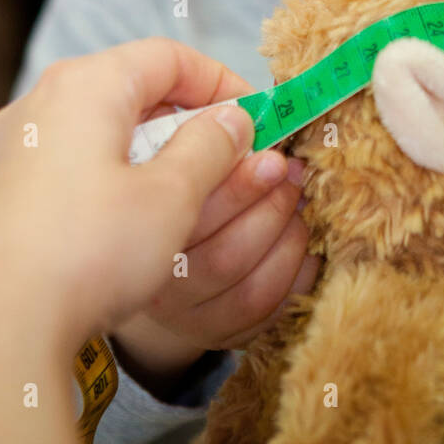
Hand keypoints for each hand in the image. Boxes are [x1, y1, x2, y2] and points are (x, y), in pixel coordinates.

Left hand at [0, 38, 272, 346]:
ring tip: (178, 197)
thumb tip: (233, 119)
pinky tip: (120, 227)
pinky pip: (60, 166)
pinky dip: (102, 180)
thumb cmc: (88, 253)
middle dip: (184, 121)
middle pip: (127, 89)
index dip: (221, 83)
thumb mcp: (171, 197)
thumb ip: (210, 147)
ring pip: (93, 130)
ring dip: (143, 153)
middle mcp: (37, 103)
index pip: (168, 56)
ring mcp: (7, 148)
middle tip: (225, 160)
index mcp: (85, 85)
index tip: (254, 119)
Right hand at [110, 144, 320, 388]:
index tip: (272, 155)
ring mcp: (188, 318)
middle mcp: (158, 284)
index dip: (240, 183)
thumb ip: (199, 132)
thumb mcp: (168, 149)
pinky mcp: (217, 335)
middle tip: (292, 174)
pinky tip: (304, 244)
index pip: (188, 214)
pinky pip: (268, 313)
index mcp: (138, 229)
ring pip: (251, 289)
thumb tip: (251, 108)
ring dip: (289, 240)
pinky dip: (297, 275)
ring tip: (299, 206)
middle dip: (271, 208)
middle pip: (225, 256)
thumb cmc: (170, 183)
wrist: (143, 250)